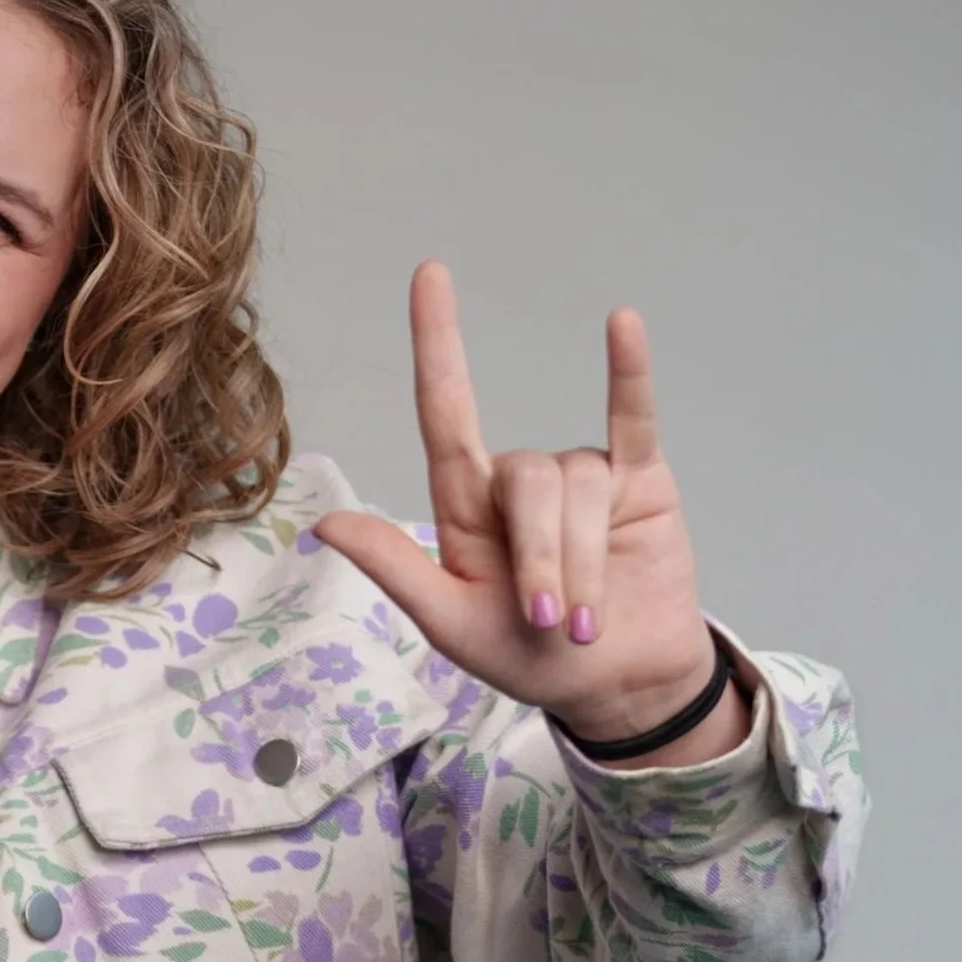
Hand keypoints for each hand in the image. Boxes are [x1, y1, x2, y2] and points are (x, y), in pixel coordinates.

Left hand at [312, 263, 738, 751]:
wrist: (615, 686)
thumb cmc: (528, 658)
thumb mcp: (451, 625)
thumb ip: (396, 569)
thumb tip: (321, 524)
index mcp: (467, 506)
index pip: (446, 410)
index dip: (438, 343)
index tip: (431, 275)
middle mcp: (520, 481)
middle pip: (527, 481)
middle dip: (542, 561)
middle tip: (550, 624)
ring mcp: (582, 474)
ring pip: (579, 489)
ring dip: (582, 565)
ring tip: (586, 621)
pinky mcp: (640, 480)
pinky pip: (634, 417)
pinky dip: (629, 372)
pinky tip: (622, 325)